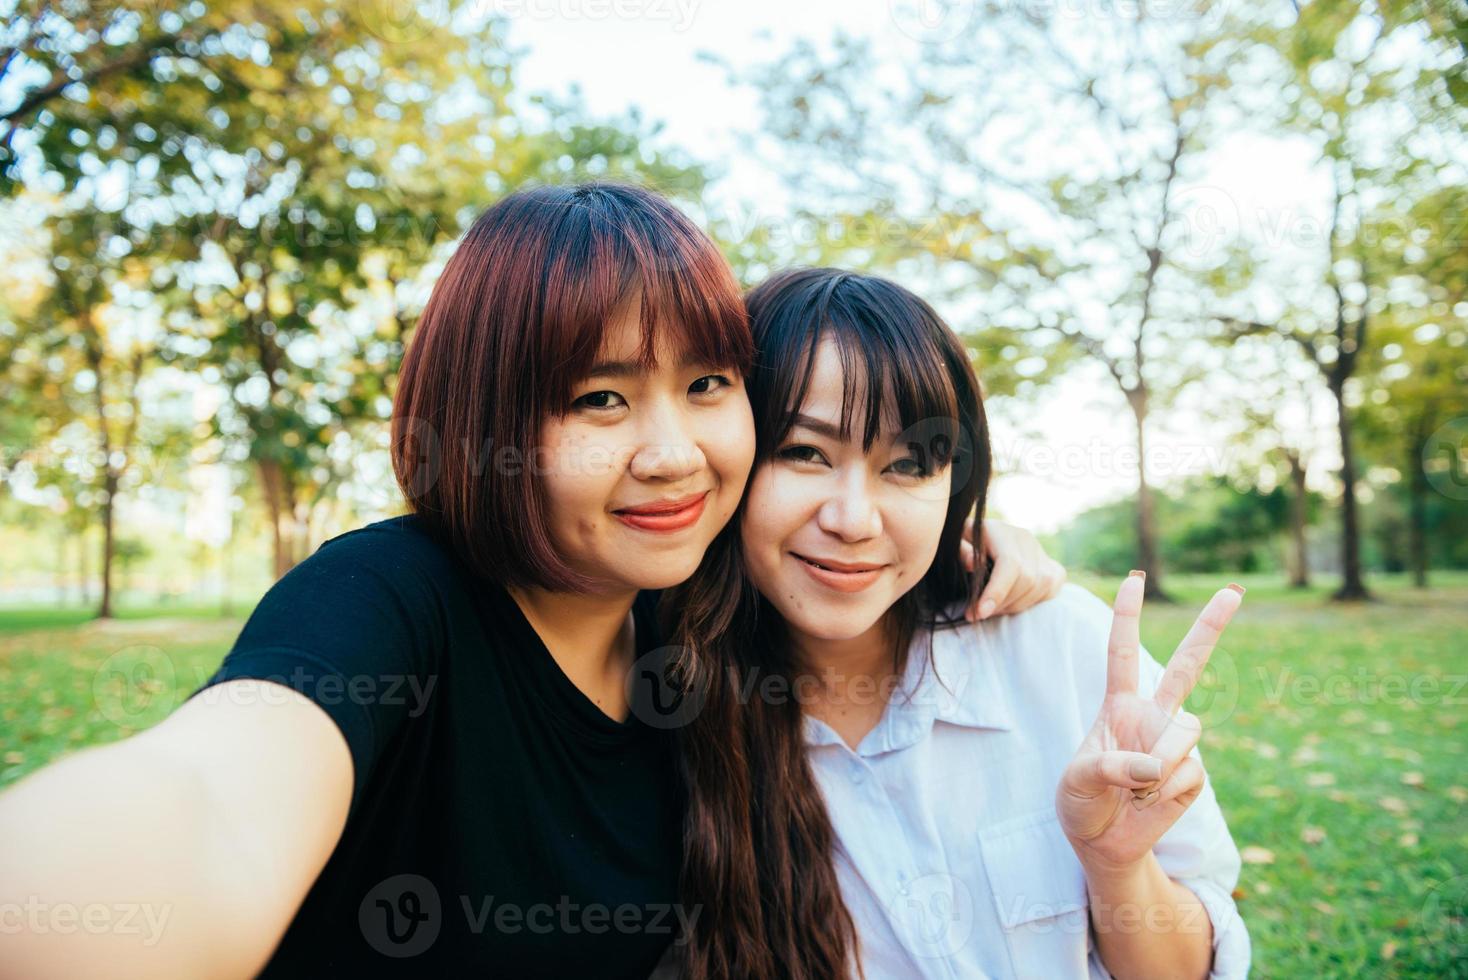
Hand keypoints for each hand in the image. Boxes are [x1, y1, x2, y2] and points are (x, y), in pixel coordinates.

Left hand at [961, 517, 1066, 620]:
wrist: (978, 543)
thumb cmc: (962, 548)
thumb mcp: (953, 545)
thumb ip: (959, 551)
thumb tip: (972, 564)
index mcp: (999, 531)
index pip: (1010, 563)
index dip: (997, 591)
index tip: (980, 612)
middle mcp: (1025, 538)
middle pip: (1026, 579)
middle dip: (1002, 603)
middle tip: (979, 613)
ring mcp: (1041, 552)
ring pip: (1040, 587)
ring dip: (1015, 606)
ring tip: (993, 609)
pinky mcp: (1053, 566)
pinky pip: (1051, 589)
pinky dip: (1033, 602)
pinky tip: (1012, 603)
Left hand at [1056, 572, 1243, 873]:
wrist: (1103, 843)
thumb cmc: (1082, 802)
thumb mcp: (1077, 781)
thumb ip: (1110, 766)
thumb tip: (1156, 765)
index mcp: (1119, 705)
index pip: (1121, 652)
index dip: (1127, 616)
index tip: (1134, 579)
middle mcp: (1153, 716)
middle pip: (1188, 665)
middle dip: (1211, 627)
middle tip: (1234, 590)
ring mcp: (1176, 744)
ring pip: (1185, 734)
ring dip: (1159, 764)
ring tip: (1135, 789)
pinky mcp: (1193, 774)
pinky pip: (1187, 774)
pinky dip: (1164, 792)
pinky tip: (1150, 802)